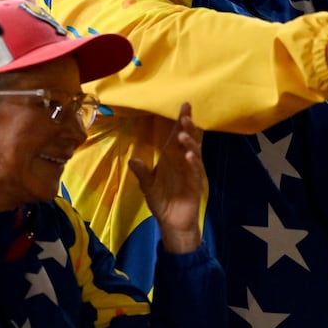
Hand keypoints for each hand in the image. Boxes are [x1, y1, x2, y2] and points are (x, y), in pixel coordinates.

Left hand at [129, 103, 205, 253]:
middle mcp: (183, 160)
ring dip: (190, 142)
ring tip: (183, 134)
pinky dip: (193, 162)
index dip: (181, 120)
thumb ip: (142, 173)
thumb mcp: (148, 186)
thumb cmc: (161, 201)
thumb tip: (132, 160)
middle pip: (188, 139)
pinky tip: (189, 156)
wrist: (172, 222)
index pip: (177, 134)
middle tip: (185, 115)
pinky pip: (195, 170)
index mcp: (172, 157)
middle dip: (187, 126)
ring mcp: (191, 170)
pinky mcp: (196, 183)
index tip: (184, 105)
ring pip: (194, 151)